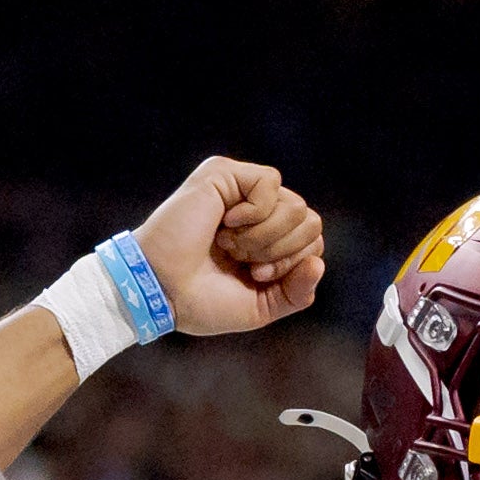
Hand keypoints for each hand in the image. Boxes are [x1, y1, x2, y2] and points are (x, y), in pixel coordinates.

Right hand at [137, 157, 323, 336]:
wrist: (162, 292)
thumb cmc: (200, 301)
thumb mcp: (260, 306)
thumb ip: (296, 292)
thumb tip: (318, 262)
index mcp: (265, 239)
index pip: (312, 240)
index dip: (294, 263)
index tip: (256, 274)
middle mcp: (256, 210)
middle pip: (309, 220)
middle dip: (282, 251)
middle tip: (245, 261)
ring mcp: (240, 190)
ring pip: (295, 205)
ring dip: (264, 237)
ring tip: (229, 245)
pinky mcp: (224, 174)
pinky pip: (270, 183)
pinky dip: (254, 214)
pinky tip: (225, 224)